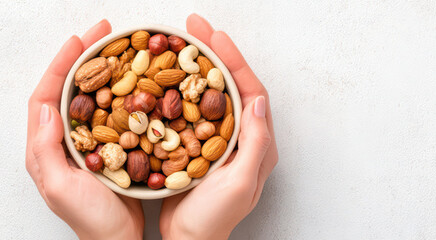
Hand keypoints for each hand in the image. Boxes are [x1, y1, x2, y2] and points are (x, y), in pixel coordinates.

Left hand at [25, 20, 143, 239]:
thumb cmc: (91, 221)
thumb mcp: (62, 188)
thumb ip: (47, 150)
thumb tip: (46, 110)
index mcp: (48, 147)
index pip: (47, 94)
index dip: (62, 64)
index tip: (81, 40)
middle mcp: (67, 141)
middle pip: (71, 88)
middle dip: (86, 56)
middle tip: (105, 33)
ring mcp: (92, 144)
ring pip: (95, 97)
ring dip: (108, 70)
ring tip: (124, 49)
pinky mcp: (114, 149)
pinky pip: (118, 113)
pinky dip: (128, 93)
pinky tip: (143, 84)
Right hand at [159, 14, 278, 238]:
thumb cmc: (215, 219)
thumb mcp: (239, 182)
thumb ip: (255, 143)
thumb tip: (260, 100)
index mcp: (258, 144)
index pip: (250, 91)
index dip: (233, 60)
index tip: (213, 36)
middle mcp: (243, 137)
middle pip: (232, 84)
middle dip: (215, 52)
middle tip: (193, 25)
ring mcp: (220, 139)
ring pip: (212, 92)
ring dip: (199, 64)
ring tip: (181, 40)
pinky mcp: (199, 144)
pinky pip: (194, 107)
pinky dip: (182, 87)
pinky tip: (167, 74)